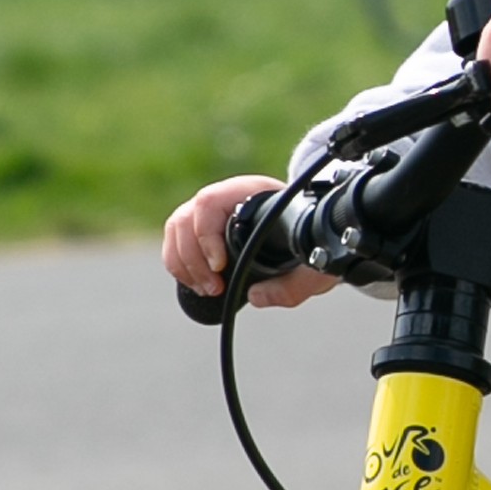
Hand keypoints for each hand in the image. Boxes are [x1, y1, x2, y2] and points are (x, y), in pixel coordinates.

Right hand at [162, 174, 338, 309]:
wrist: (314, 230)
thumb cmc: (313, 240)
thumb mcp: (315, 264)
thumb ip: (294, 285)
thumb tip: (257, 297)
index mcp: (250, 192)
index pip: (210, 202)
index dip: (206, 235)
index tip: (220, 266)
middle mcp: (226, 197)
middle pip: (185, 218)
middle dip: (193, 258)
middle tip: (214, 288)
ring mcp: (211, 212)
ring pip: (176, 229)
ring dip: (183, 264)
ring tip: (207, 290)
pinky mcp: (202, 229)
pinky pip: (176, 242)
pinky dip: (179, 265)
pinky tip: (196, 284)